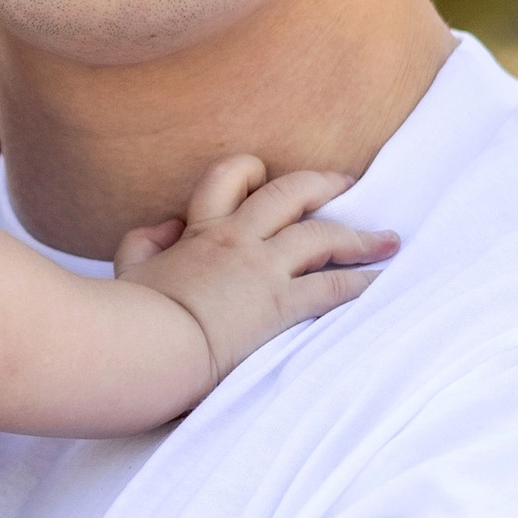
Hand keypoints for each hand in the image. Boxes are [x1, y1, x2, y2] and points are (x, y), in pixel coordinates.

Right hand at [114, 157, 393, 387]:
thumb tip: (165, 227)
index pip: (229, 178)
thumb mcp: (129, 268)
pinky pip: (330, 287)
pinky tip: (379, 282)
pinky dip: (359, 282)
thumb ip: (144, 240)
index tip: (266, 176)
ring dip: (360, 237)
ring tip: (388, 240)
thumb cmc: (133, 313)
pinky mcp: (280, 304)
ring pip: (322, 235)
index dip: (250, 171)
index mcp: (202, 229)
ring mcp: (263, 270)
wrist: (149, 346)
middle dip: (324, 184)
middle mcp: (239, 239)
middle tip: (349, 182)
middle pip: (291, 194)